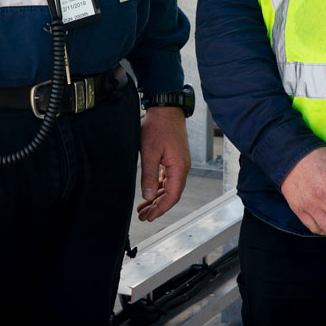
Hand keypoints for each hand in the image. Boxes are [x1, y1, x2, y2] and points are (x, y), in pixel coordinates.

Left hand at [137, 106, 190, 221]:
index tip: (149, 217)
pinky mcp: (175, 158)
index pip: (172, 196)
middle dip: (157, 207)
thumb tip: (148, 196)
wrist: (166, 108)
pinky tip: (151, 191)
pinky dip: (159, 187)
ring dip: (157, 198)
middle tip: (143, 216)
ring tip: (144, 207)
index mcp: (179, 168)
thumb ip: (149, 175)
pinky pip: (168, 178)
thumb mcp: (149, 152)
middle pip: (171, 194)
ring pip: (169, 187)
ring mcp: (180, 163)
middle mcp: (182, 167)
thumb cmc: (158, 126)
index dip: (160, 209)